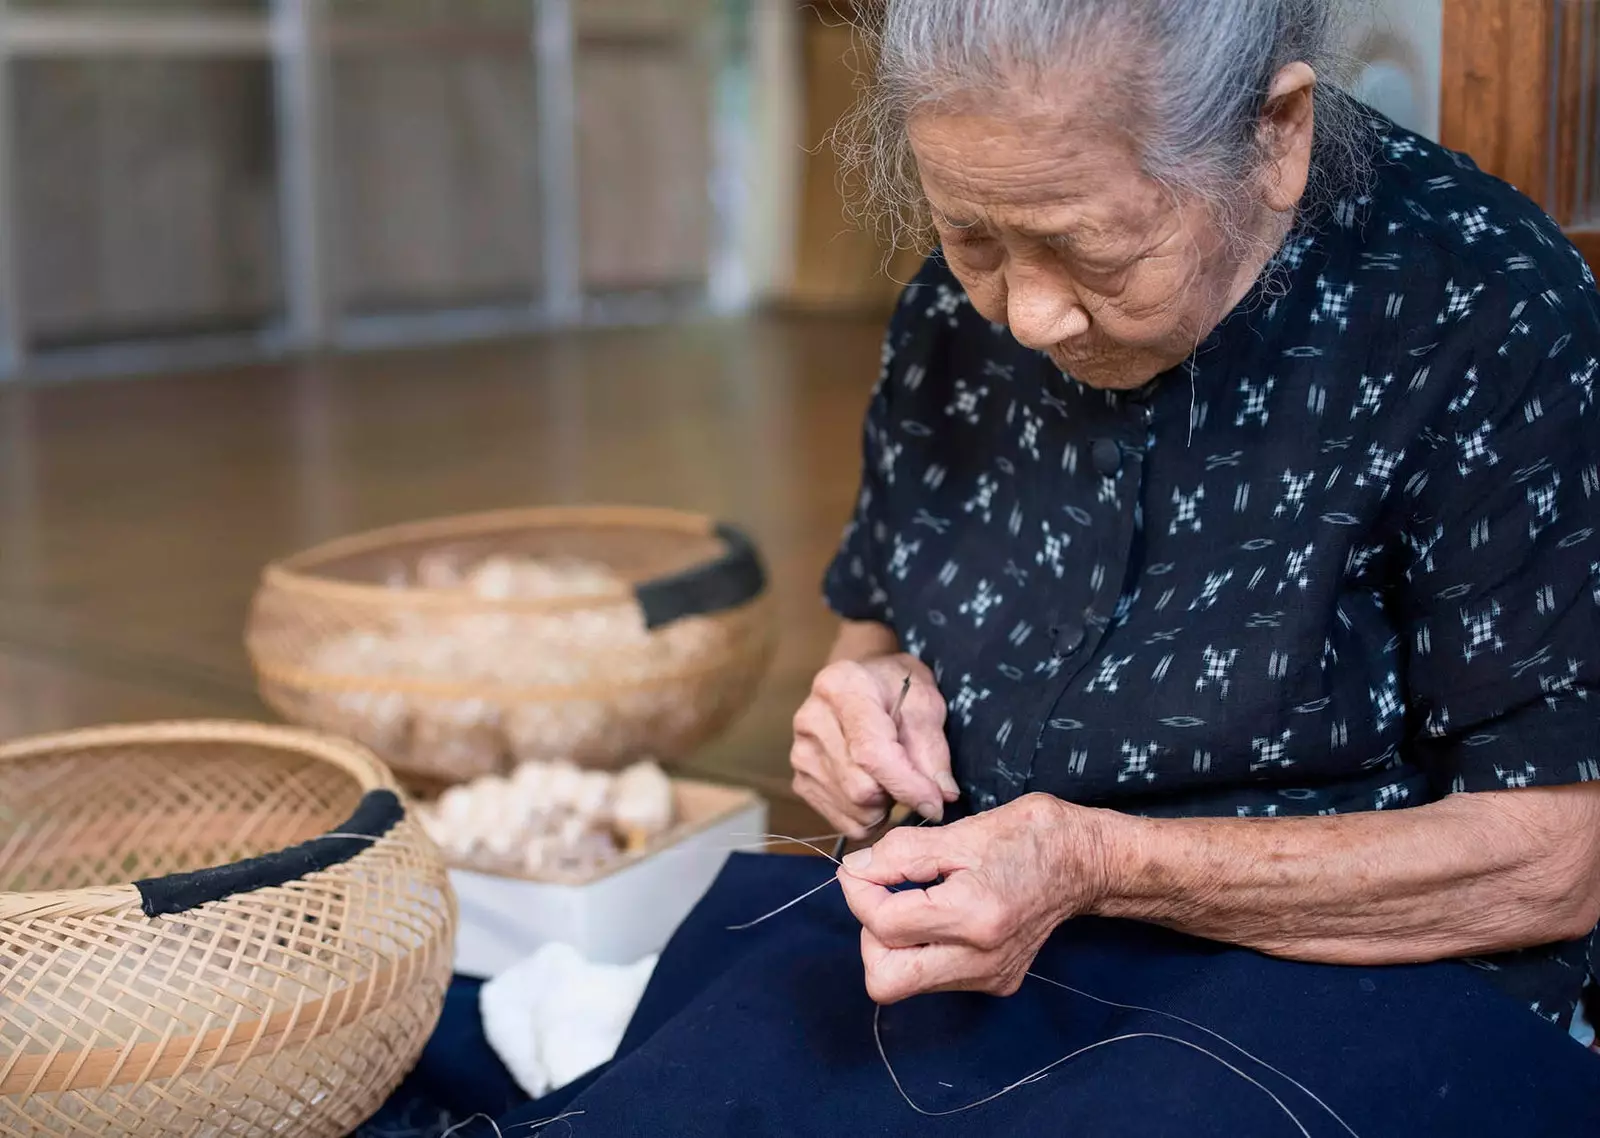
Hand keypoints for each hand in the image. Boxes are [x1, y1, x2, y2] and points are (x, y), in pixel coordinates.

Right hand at [790, 653, 958, 838]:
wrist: (864, 683)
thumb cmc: (898, 689)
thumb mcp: (926, 704)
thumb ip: (932, 750)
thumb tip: (942, 796)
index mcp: (842, 688)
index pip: (870, 753)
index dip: (907, 785)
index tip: (935, 803)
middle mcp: (810, 720)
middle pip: (860, 788)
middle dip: (896, 794)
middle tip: (910, 774)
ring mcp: (800, 752)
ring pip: (853, 810)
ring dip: (883, 806)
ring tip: (889, 775)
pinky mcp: (800, 780)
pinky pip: (842, 821)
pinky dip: (867, 816)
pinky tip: (873, 787)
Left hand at [836, 794, 1107, 1002]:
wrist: (1084, 863)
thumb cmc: (1028, 836)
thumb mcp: (961, 832)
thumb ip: (901, 853)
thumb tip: (855, 869)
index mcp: (974, 915)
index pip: (884, 924)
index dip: (859, 891)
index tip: (860, 867)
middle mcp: (982, 959)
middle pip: (885, 980)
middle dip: (870, 935)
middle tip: (884, 895)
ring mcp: (989, 977)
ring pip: (905, 983)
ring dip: (892, 944)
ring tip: (914, 901)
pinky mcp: (995, 982)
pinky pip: (933, 978)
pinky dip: (920, 949)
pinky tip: (940, 916)